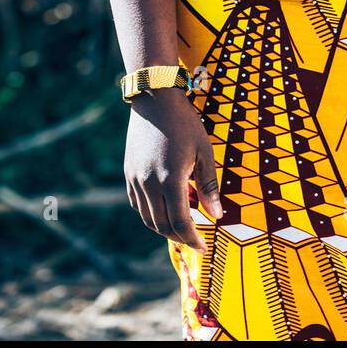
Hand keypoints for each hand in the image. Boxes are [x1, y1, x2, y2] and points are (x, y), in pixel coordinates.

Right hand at [124, 88, 221, 253]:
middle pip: (163, 226)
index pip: (181, 223)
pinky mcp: (129, 174)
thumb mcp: (204, 151)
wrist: (155, 99)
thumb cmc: (185, 123)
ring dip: (164, 230)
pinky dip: (150, 215)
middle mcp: (149, 184)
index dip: (193, 240)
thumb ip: (209, 185)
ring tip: (181, 229)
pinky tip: (163, 212)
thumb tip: (217, 215)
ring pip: (147, 219)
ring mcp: (136, 179)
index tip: (203, 248)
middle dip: (180, 238)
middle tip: (195, 241)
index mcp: (170, 179)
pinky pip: (137, 205)